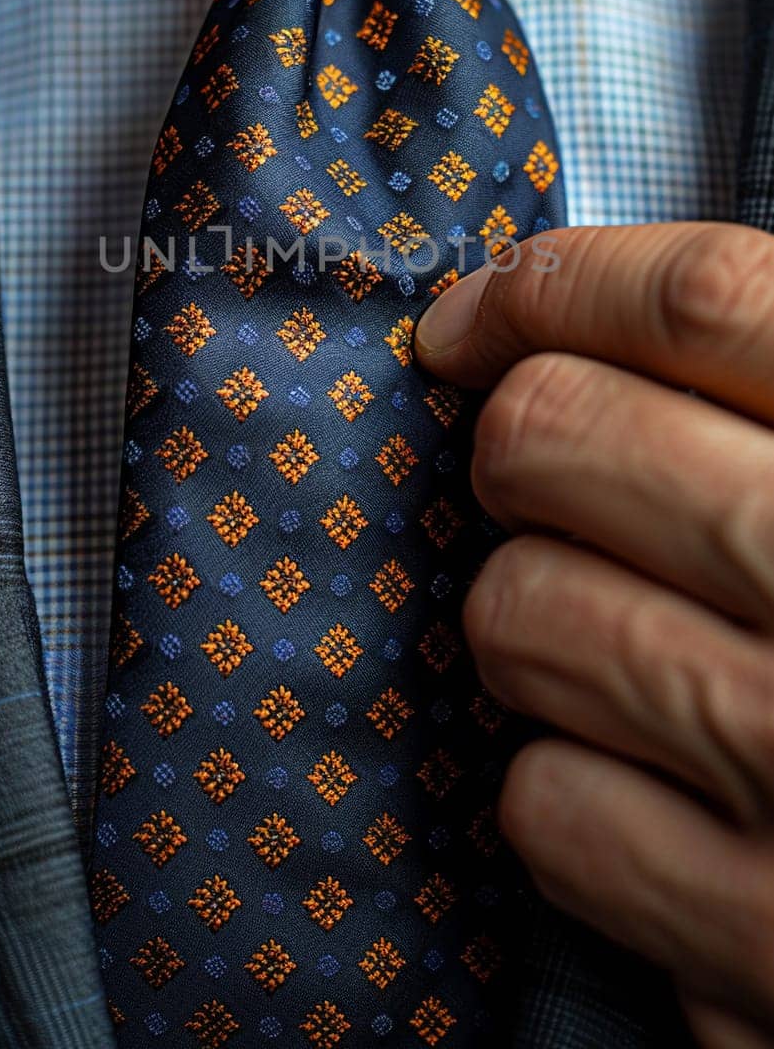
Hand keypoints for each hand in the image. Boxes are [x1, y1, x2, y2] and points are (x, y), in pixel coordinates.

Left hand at [414, 223, 773, 1048]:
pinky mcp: (761, 942)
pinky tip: (653, 786)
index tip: (482, 315)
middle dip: (513, 442)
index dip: (561, 285)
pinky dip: (569, 785)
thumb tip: (618, 309)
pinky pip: (549, 803)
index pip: (705, 302)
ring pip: (521, 611)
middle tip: (540, 471)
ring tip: (618, 636)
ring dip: (533, 614)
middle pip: (558, 437)